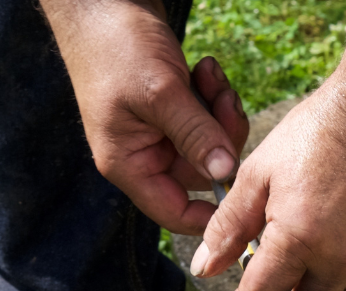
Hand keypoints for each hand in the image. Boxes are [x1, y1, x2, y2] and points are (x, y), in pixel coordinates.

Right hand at [44, 0, 249, 234]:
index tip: (244, 193)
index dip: (211, 214)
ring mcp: (158, 131)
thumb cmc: (115, 45)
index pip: (174, 213)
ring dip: (220, 110)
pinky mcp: (172, 109)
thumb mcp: (160, 92)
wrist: (101, 0)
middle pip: (202, 173)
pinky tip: (205, 68)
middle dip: (221, 138)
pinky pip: (206, 118)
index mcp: (129, 164)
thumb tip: (226, 174)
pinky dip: (213, 95)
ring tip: (211, 74)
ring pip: (209, 143)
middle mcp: (143, 154)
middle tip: (225, 100)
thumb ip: (195, 134)